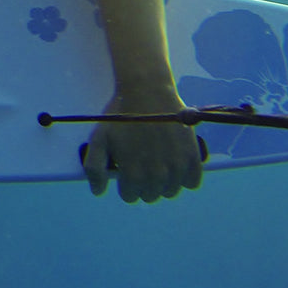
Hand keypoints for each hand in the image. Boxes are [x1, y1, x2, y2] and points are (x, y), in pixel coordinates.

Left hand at [82, 92, 203, 202]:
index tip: (127, 169)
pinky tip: (175, 162)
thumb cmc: (121, 116)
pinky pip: (192, 182)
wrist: (147, 92)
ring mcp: (176, 168)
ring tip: (158, 163)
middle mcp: (157, 177)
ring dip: (163, 182)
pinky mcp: (192, 157)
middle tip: (142, 164)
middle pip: (151, 196)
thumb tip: (98, 192)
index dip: (126, 183)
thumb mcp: (99, 139)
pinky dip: (185, 176)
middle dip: (143, 184)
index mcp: (133, 176)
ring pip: (170, 191)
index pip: (130, 196)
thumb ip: (94, 168)